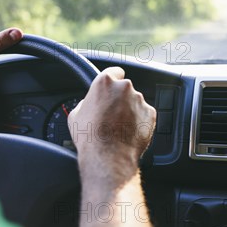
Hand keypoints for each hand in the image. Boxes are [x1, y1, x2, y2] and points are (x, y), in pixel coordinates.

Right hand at [68, 66, 155, 185]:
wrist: (108, 155)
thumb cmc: (90, 136)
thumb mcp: (76, 115)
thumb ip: (86, 102)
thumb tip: (89, 104)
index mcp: (105, 82)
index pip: (115, 71)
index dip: (114, 79)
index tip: (114, 84)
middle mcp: (125, 87)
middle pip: (125, 88)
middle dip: (121, 98)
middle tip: (112, 114)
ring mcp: (139, 100)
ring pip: (135, 102)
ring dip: (130, 110)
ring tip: (120, 127)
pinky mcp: (150, 114)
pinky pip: (144, 114)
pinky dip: (139, 120)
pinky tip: (129, 131)